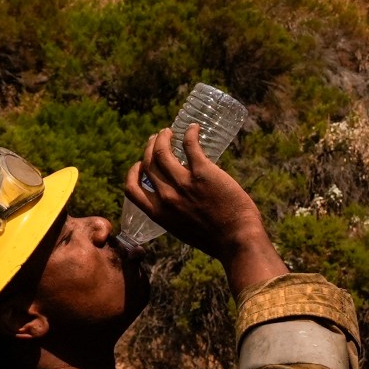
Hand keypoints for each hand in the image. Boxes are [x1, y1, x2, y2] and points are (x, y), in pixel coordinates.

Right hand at [121, 124, 285, 294]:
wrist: (237, 240)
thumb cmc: (215, 240)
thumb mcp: (183, 231)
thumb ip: (175, 216)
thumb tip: (177, 205)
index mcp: (158, 213)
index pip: (132, 189)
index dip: (133, 172)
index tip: (140, 164)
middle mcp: (166, 196)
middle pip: (148, 163)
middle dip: (149, 148)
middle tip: (157, 139)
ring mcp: (183, 183)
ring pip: (162, 151)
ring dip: (163, 137)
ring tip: (169, 131)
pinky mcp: (203, 172)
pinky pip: (190, 145)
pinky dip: (190, 133)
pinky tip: (194, 128)